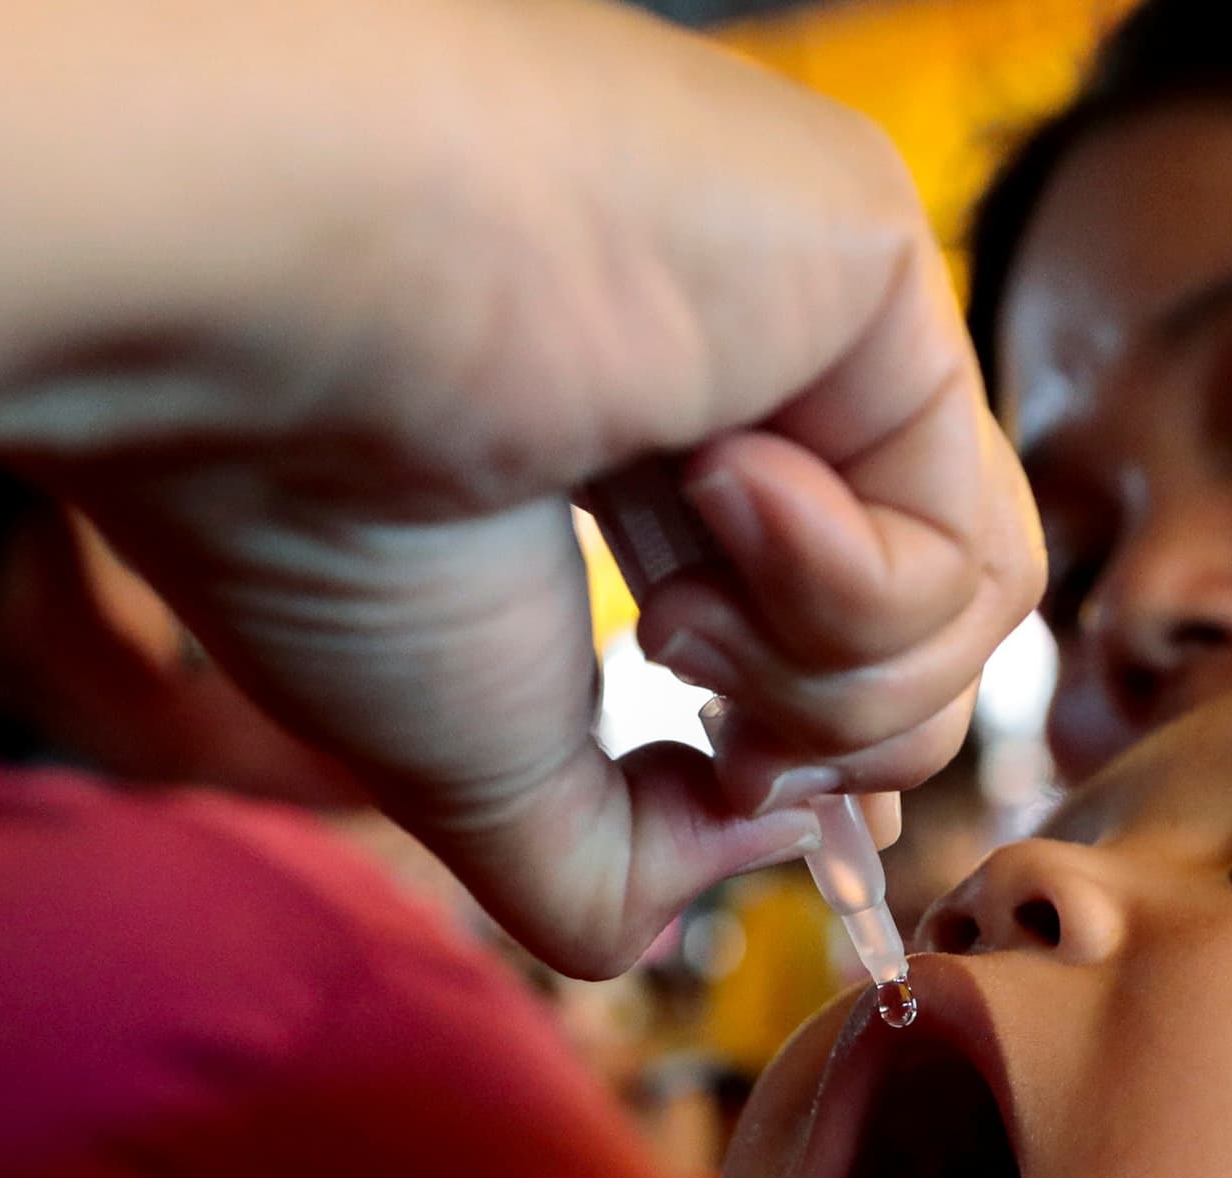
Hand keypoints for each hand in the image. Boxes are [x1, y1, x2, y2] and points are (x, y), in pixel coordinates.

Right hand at [0, 0, 1041, 975]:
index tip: (712, 784)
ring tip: (670, 612)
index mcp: (617, 426)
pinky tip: (711, 498)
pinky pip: (971, 542)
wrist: (259, 303)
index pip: (815, 622)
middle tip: (677, 690)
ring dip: (818, 685)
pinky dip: (850, 595)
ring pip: (963, 615)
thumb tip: (767, 854)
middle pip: (915, 641)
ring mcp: (811, 309)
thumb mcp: (466, 770)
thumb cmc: (311, 508)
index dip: (796, 749)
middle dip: (810, 741)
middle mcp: (731, 359)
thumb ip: (620, 865)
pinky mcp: (880, 259)